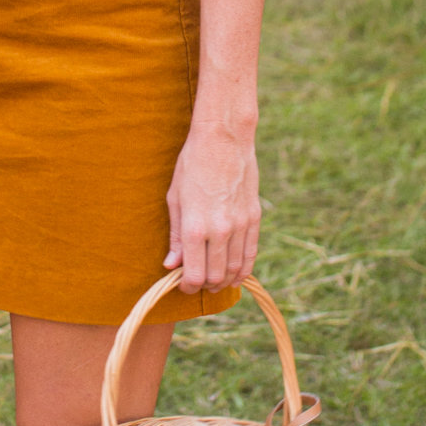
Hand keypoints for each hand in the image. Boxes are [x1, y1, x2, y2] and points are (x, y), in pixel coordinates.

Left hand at [164, 112, 260, 293]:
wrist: (224, 139)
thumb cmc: (192, 165)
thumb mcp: (175, 198)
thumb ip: (175, 236)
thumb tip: (171, 264)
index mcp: (194, 227)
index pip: (194, 275)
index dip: (187, 286)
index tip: (183, 283)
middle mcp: (219, 230)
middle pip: (214, 277)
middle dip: (204, 286)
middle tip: (197, 282)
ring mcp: (240, 225)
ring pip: (234, 269)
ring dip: (223, 280)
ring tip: (214, 279)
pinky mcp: (254, 218)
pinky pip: (250, 254)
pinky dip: (242, 269)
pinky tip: (234, 273)